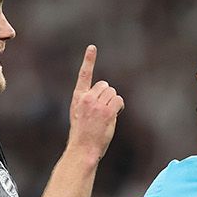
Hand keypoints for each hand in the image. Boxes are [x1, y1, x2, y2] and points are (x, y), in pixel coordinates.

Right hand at [66, 45, 124, 160]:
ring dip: (114, 103)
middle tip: (103, 112)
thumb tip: (105, 97)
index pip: (84, 75)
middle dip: (108, 96)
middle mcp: (86, 98)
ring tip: (105, 117)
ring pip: (113, 93)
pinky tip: (113, 116)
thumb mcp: (79, 115)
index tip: (92, 47)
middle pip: (105, 85)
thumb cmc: (83, 135)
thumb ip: (89, 102)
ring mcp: (96, 104)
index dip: (88, 60)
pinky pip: (119, 101)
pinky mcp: (106, 111)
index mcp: (78, 98)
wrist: (83, 149)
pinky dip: (119, 107)